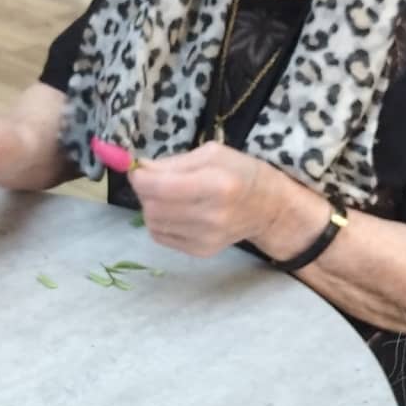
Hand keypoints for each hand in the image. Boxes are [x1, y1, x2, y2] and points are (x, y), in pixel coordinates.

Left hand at [130, 143, 308, 257]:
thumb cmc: (241, 172)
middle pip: (153, 208)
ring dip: (151, 207)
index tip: (138, 170)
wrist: (268, 208)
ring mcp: (207, 238)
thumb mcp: (212, 154)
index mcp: (218, 185)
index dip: (140, 178)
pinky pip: (162, 237)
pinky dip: (160, 222)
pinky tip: (175, 212)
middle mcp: (213, 216)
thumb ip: (173, 162)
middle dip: (144, 192)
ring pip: (154, 224)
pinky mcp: (202, 251)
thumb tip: (139, 168)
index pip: (161, 187)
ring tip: (166, 196)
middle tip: (151, 181)